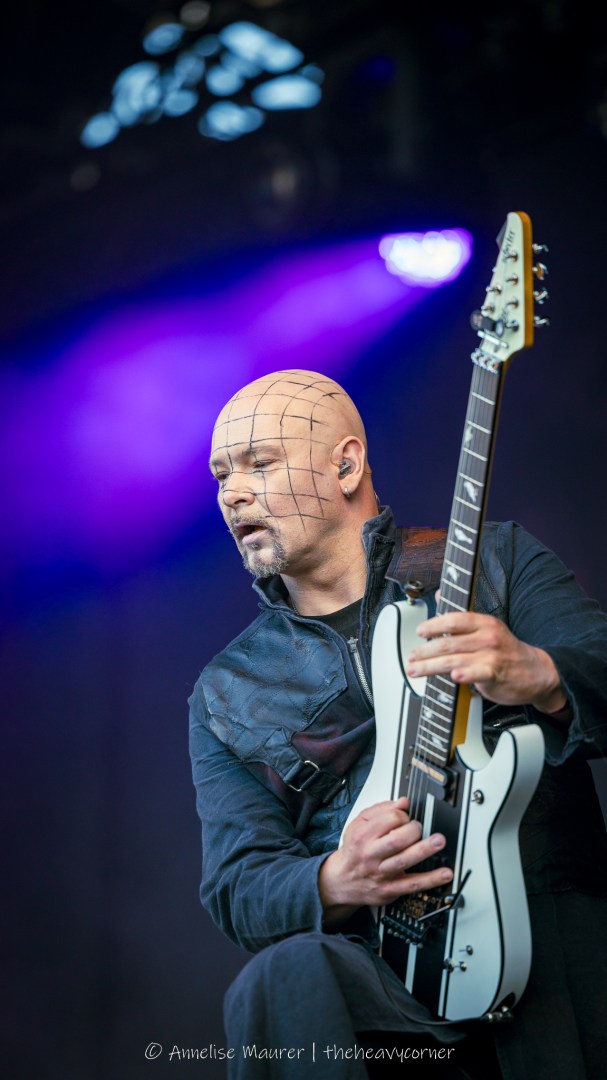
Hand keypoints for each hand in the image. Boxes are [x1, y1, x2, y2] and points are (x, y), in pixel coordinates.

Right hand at [318, 797, 452, 925]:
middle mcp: (371, 854)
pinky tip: (445, 874)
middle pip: (397, 840)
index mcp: (363, 835)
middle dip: (414, 830)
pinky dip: (431, 880)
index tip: (407, 816)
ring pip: (405, 861)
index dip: (403, 815)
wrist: (342, 881)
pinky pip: (412, 885)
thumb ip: (381, 810)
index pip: (389, 819)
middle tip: (421, 827)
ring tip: (439, 841)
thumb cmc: (354, 849)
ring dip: (425, 850)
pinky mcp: (390, 889)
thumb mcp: (359, 824)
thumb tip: (403, 802)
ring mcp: (381, 873)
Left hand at [405, 610, 566, 712]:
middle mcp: (487, 636)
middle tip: (411, 657)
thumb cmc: (506, 650)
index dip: (434, 624)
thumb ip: (461, 615)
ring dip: (430, 666)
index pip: (454, 619)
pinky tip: (454, 676)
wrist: (536, 672)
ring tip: (415, 670)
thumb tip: (440, 593)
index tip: (419, 632)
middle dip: (424, 651)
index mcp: (484, 622)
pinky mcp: (495, 674)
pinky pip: (477, 673)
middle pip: (448, 642)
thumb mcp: (487, 627)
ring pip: (454, 660)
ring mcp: (491, 655)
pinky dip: (465, 674)